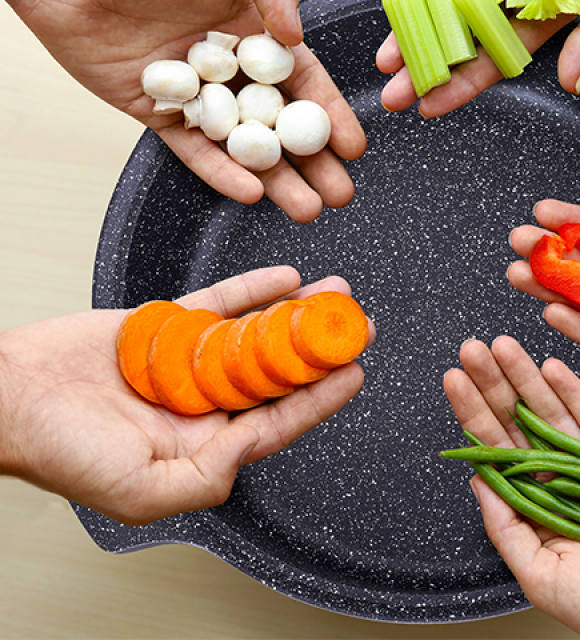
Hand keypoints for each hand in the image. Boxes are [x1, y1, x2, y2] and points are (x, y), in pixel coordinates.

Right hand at [0, 268, 373, 524]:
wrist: (5, 394)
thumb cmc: (59, 451)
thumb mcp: (139, 490)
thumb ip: (205, 478)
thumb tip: (253, 446)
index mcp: (203, 445)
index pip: (278, 418)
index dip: (321, 396)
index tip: (354, 370)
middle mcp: (203, 402)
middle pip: (277, 372)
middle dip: (318, 348)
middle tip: (356, 324)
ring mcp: (188, 361)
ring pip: (256, 333)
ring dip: (296, 313)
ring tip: (334, 293)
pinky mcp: (168, 326)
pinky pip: (221, 303)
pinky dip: (253, 290)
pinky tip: (285, 278)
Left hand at [8, 0, 365, 217]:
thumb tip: (296, 36)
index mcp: (255, 33)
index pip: (305, 83)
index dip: (330, 116)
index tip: (353, 146)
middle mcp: (232, 71)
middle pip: (283, 126)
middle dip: (315, 162)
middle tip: (340, 193)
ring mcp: (198, 97)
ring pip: (246, 148)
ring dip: (279, 180)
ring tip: (307, 208)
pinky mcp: (160, 115)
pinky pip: (196, 153)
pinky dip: (223, 174)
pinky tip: (252, 192)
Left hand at [444, 336, 579, 638]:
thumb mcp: (539, 575)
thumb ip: (505, 527)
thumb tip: (476, 480)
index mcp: (531, 500)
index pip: (494, 447)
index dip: (473, 411)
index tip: (454, 379)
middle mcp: (555, 475)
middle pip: (517, 419)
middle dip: (494, 383)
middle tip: (472, 348)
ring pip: (550, 411)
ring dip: (527, 377)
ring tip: (504, 346)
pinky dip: (575, 392)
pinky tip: (552, 368)